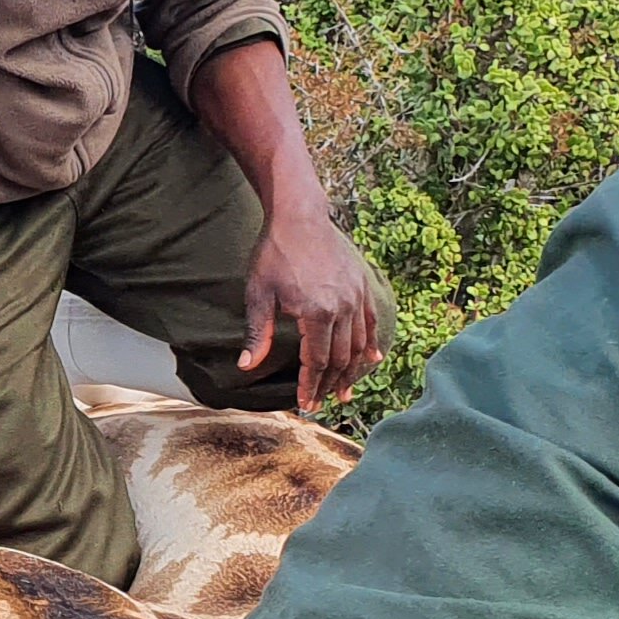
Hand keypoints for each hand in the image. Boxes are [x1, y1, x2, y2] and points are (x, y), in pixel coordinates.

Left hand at [241, 209, 385, 412]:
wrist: (299, 216)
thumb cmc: (274, 254)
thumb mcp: (259, 295)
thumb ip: (257, 334)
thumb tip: (246, 366)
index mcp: (316, 313)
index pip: (316, 361)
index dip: (310, 385)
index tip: (305, 402)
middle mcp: (342, 308)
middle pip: (340, 358)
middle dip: (330, 384)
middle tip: (321, 403)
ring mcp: (356, 296)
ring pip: (358, 344)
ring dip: (352, 371)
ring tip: (345, 392)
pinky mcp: (361, 285)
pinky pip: (370, 322)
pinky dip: (371, 343)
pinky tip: (372, 359)